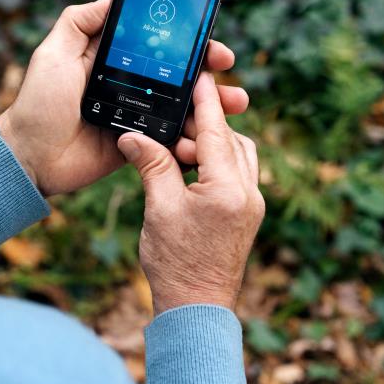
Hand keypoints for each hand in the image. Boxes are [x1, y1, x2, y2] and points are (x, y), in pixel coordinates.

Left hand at [0, 0, 248, 195]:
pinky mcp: (139, 145)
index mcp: (111, 59)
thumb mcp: (53, 53)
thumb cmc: (38, 104)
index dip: (183, 38)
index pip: (156, 43)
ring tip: (234, 103)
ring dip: (212, 104)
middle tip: (226, 66)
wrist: (31, 157)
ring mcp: (136, 115)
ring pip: (183, 106)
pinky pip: (172, 139)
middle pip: (178, 73)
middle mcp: (128, 84)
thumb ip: (79, 22)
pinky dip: (193, 136)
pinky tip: (210, 135)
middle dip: (208, 69)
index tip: (207, 34)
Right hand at [118, 72, 264, 314]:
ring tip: (180, 141)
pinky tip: (191, 165)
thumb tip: (132, 135)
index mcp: (228, 189)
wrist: (196, 309)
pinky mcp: (246, 216)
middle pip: (233, 140)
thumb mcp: (159, 208)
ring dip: (213, 143)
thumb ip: (151, 165)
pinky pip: (237, 174)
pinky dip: (217, 162)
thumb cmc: (175, 262)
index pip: (216, 132)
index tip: (201, 74)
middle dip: (208, 122)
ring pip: (239, 156)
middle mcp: (249, 194)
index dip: (206, 101)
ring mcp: (251, 206)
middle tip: (180, 111)